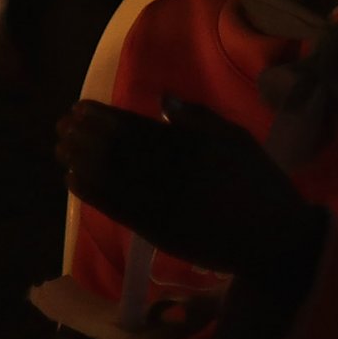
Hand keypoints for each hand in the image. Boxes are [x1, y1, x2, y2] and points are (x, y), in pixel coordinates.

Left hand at [58, 98, 322, 281]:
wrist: (277, 240)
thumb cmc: (260, 184)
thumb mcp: (236, 140)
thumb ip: (198, 118)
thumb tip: (163, 98)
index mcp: (189, 145)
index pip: (133, 125)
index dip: (100, 116)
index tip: (78, 108)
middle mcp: (171, 171)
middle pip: (114, 148)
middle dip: (81, 135)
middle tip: (60, 126)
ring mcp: (163, 202)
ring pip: (110, 176)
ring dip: (79, 160)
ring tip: (61, 149)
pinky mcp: (159, 230)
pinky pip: (116, 208)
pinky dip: (91, 192)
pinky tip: (73, 179)